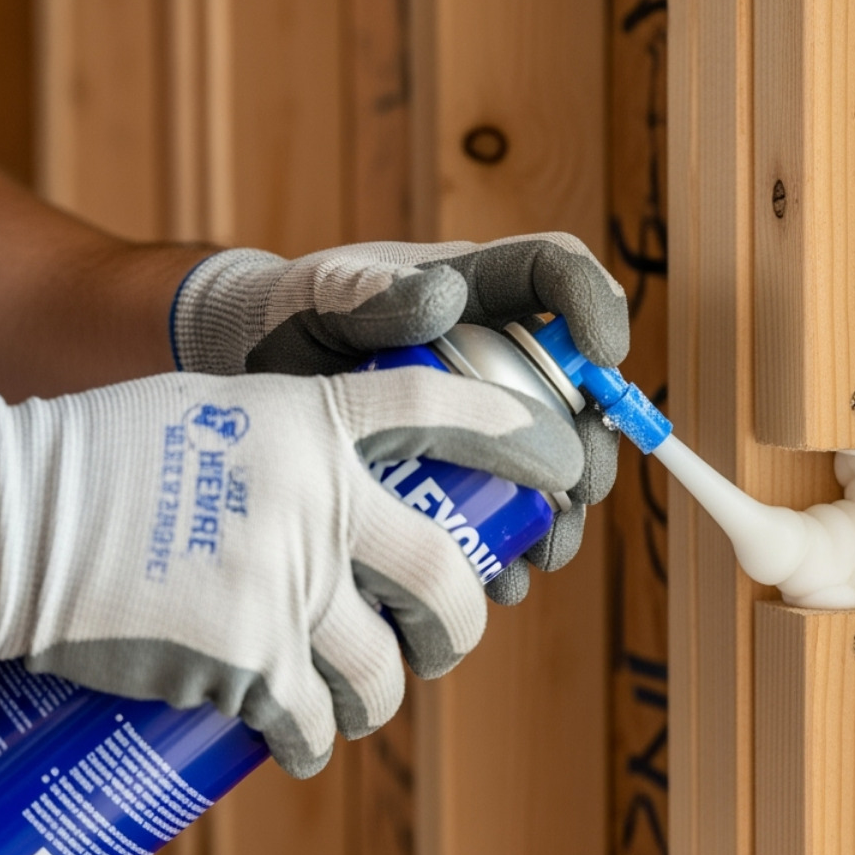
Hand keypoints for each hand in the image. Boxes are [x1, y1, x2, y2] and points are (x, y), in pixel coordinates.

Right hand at [0, 368, 581, 776]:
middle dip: (462, 620)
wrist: (9, 517)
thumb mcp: (209, 415)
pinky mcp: (249, 660)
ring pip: (386, 665)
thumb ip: (283, 448)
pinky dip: (319, 741)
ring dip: (389, 695)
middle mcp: (318, 501)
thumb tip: (334, 502)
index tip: (551, 463)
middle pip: (442, 574)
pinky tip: (311, 745)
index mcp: (311, 425)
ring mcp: (288, 583)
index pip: (438, 410)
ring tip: (374, 701)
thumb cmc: (94, 457)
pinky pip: (315, 719)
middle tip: (450, 636)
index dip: (509, 432)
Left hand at [170, 233, 629, 602]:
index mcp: (479, 288)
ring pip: (559, 461)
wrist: (250, 382)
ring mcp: (489, 416)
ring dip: (563, 514)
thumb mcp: (318, 299)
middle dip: (591, 446)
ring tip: (540, 556)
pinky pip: (512, 510)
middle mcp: (500, 351)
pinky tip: (500, 581)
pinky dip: (515, 548)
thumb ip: (369, 291)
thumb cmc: (288, 321)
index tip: (604, 356)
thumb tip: (445, 296)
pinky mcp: (468, 470)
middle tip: (576, 491)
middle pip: (581, 391)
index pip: (560, 273)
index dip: (598, 305)